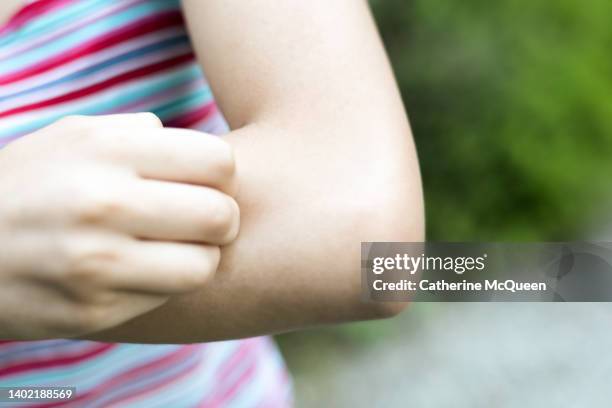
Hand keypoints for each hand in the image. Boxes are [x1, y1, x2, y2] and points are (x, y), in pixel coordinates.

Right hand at [0, 113, 238, 339]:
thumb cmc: (32, 183)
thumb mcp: (74, 136)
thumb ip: (139, 135)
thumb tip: (198, 152)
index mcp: (107, 152)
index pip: (219, 163)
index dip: (222, 175)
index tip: (205, 183)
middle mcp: (104, 205)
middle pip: (221, 216)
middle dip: (222, 219)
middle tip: (202, 219)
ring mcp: (97, 264)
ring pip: (203, 265)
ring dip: (200, 256)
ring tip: (176, 246)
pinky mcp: (93, 310)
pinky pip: (167, 296)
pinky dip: (165, 282)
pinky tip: (140, 269)